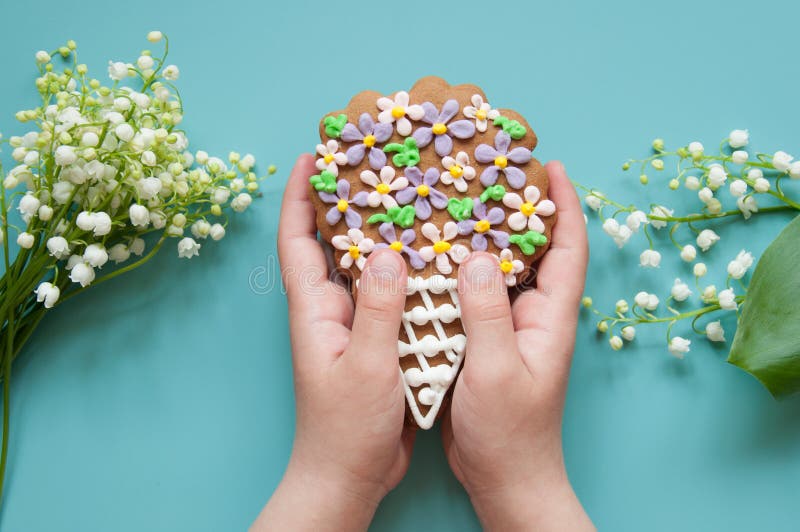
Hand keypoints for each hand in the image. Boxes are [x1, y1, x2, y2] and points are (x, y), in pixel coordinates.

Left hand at [252, 154, 414, 530]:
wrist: (350, 476)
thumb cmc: (346, 428)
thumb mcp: (365, 365)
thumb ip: (376, 309)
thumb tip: (386, 251)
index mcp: (315, 310)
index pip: (297, 241)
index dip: (298, 197)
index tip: (311, 157)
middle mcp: (332, 310)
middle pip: (333, 245)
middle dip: (348, 204)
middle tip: (377, 169)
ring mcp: (355, 325)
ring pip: (367, 269)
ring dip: (385, 237)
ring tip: (415, 203)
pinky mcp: (379, 342)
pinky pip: (393, 297)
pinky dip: (410, 276)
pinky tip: (437, 263)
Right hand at [442, 161, 593, 530]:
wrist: (505, 478)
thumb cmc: (509, 433)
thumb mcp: (496, 371)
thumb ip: (488, 314)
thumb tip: (477, 257)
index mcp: (549, 318)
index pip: (568, 250)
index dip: (563, 205)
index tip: (549, 166)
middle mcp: (533, 316)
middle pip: (533, 251)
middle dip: (518, 209)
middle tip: (488, 174)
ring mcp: (508, 329)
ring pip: (499, 272)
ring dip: (483, 238)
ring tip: (453, 205)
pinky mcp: (484, 342)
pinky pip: (473, 297)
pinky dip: (456, 273)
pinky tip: (430, 261)